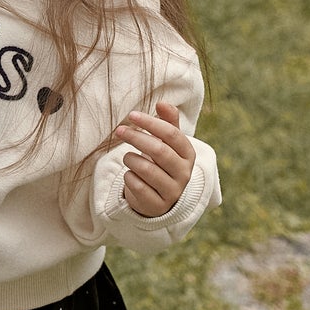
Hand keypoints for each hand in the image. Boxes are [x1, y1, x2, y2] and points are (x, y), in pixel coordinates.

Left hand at [114, 101, 195, 217]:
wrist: (160, 197)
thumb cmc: (162, 163)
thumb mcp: (168, 143)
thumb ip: (168, 122)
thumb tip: (162, 103)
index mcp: (188, 154)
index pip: (171, 134)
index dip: (151, 122)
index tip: (132, 115)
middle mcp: (184, 174)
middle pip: (159, 150)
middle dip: (136, 137)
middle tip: (120, 130)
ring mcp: (172, 192)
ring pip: (147, 169)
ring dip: (131, 158)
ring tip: (127, 156)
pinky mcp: (158, 206)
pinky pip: (138, 187)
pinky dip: (129, 177)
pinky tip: (130, 174)